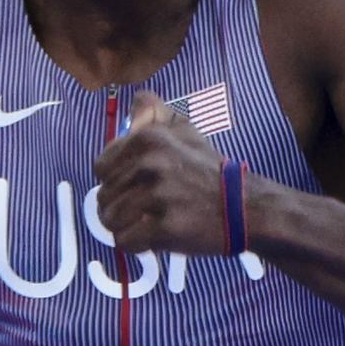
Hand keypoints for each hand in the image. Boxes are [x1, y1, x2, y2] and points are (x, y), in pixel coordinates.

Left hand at [93, 89, 230, 255]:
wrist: (244, 208)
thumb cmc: (208, 171)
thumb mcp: (184, 131)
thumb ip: (154, 113)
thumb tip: (135, 101)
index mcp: (148, 138)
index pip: (100, 167)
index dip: (114, 180)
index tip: (136, 186)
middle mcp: (150, 164)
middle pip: (103, 196)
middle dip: (119, 207)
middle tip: (146, 209)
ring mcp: (158, 196)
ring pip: (110, 220)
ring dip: (126, 227)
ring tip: (148, 223)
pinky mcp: (164, 228)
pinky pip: (125, 242)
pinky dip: (137, 245)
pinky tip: (155, 237)